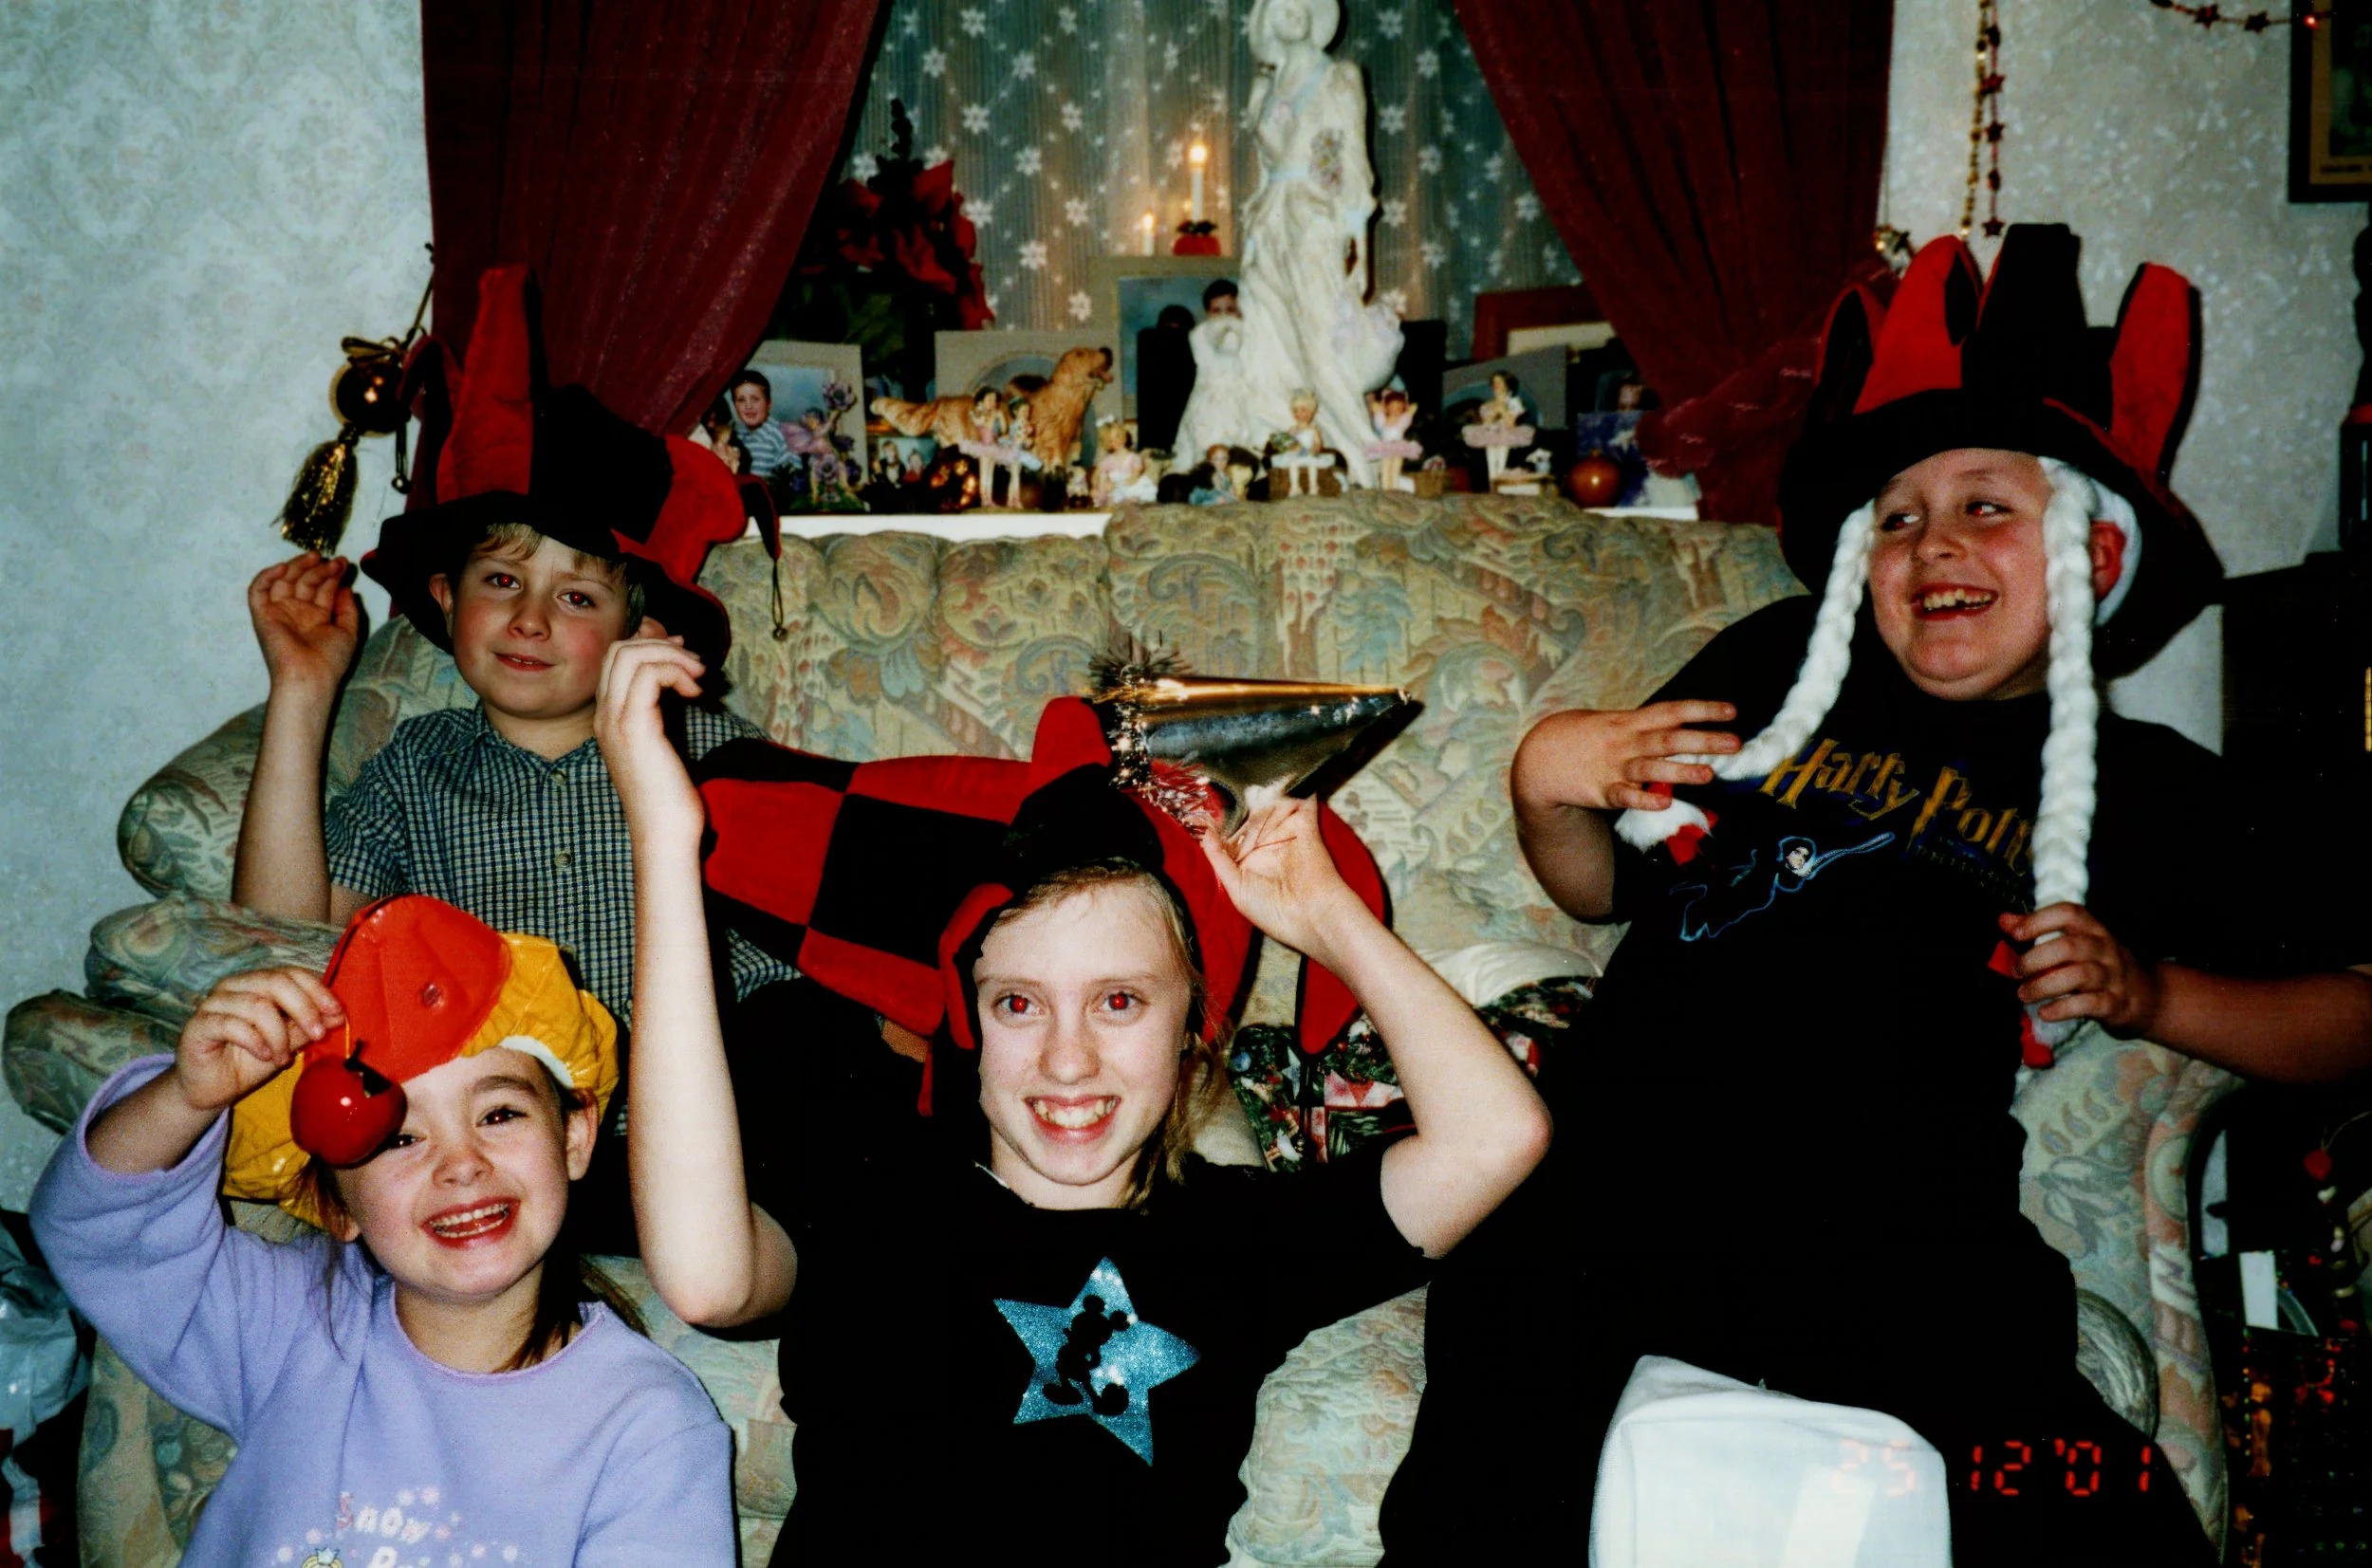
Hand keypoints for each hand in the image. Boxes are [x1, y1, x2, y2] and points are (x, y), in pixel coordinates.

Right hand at [174, 967, 343, 1112]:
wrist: (211, 1088)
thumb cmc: (248, 1060)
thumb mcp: (286, 1044)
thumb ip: (307, 1027)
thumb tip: (338, 1015)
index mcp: (257, 983)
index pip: (291, 973)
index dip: (317, 990)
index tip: (336, 1012)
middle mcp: (235, 986)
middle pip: (276, 983)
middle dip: (304, 1009)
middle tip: (318, 1035)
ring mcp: (214, 1002)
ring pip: (257, 1006)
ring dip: (278, 1035)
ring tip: (283, 1058)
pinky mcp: (200, 1024)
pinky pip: (232, 1024)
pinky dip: (255, 1041)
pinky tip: (264, 1055)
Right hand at [247, 552, 359, 693]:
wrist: (310, 676)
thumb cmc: (331, 659)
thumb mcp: (348, 630)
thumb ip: (347, 608)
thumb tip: (345, 586)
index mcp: (317, 616)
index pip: (322, 588)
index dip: (332, 574)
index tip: (344, 563)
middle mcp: (298, 612)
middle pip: (305, 581)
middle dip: (319, 568)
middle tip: (334, 561)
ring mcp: (279, 611)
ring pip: (284, 580)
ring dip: (298, 566)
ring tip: (315, 557)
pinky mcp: (262, 614)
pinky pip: (258, 591)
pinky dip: (267, 576)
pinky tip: (284, 567)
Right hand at [595, 636, 706, 847]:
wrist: (663, 835)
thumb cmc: (670, 797)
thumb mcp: (665, 744)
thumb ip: (664, 711)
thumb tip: (680, 677)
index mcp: (609, 718)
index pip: (616, 659)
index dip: (651, 644)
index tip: (684, 654)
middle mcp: (604, 715)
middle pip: (619, 650)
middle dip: (662, 644)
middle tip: (695, 663)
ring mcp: (615, 721)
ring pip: (630, 655)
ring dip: (672, 655)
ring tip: (699, 675)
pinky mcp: (635, 728)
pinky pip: (649, 675)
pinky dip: (676, 672)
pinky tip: (695, 693)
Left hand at [1199, 790, 1368, 970]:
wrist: (1311, 916)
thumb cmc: (1273, 911)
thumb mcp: (1235, 887)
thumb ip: (1218, 857)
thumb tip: (1204, 833)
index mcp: (1250, 862)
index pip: (1232, 835)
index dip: (1220, 823)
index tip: (1202, 813)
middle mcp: (1267, 846)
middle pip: (1250, 817)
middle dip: (1238, 807)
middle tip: (1226, 800)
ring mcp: (1286, 834)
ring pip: (1270, 805)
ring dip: (1261, 800)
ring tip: (1251, 798)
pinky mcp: (1306, 826)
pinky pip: (1298, 802)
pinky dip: (1290, 792)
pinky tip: (1275, 789)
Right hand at [1511, 701, 1739, 814]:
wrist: (1542, 757)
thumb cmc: (1589, 739)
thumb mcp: (1618, 723)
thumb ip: (1650, 728)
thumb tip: (1691, 729)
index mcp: (1632, 722)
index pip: (1673, 711)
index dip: (1703, 710)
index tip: (1732, 712)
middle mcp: (1627, 741)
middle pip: (1669, 738)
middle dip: (1703, 740)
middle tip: (1735, 744)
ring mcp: (1614, 766)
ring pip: (1651, 767)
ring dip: (1680, 770)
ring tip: (1708, 774)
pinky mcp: (1602, 791)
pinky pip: (1625, 795)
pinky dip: (1645, 798)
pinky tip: (1665, 801)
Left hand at [2000, 905, 2161, 1036]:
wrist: (2151, 996)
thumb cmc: (2103, 966)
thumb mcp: (2078, 944)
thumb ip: (2041, 931)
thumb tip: (2004, 920)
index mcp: (2094, 930)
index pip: (2069, 914)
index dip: (2039, 920)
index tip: (2014, 933)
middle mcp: (2105, 949)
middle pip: (2069, 946)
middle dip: (2035, 959)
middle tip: (2016, 972)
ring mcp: (2113, 977)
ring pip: (2078, 975)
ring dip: (2044, 986)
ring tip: (2024, 995)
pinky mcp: (2116, 1004)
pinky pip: (2088, 1004)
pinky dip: (2062, 1008)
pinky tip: (2044, 1012)